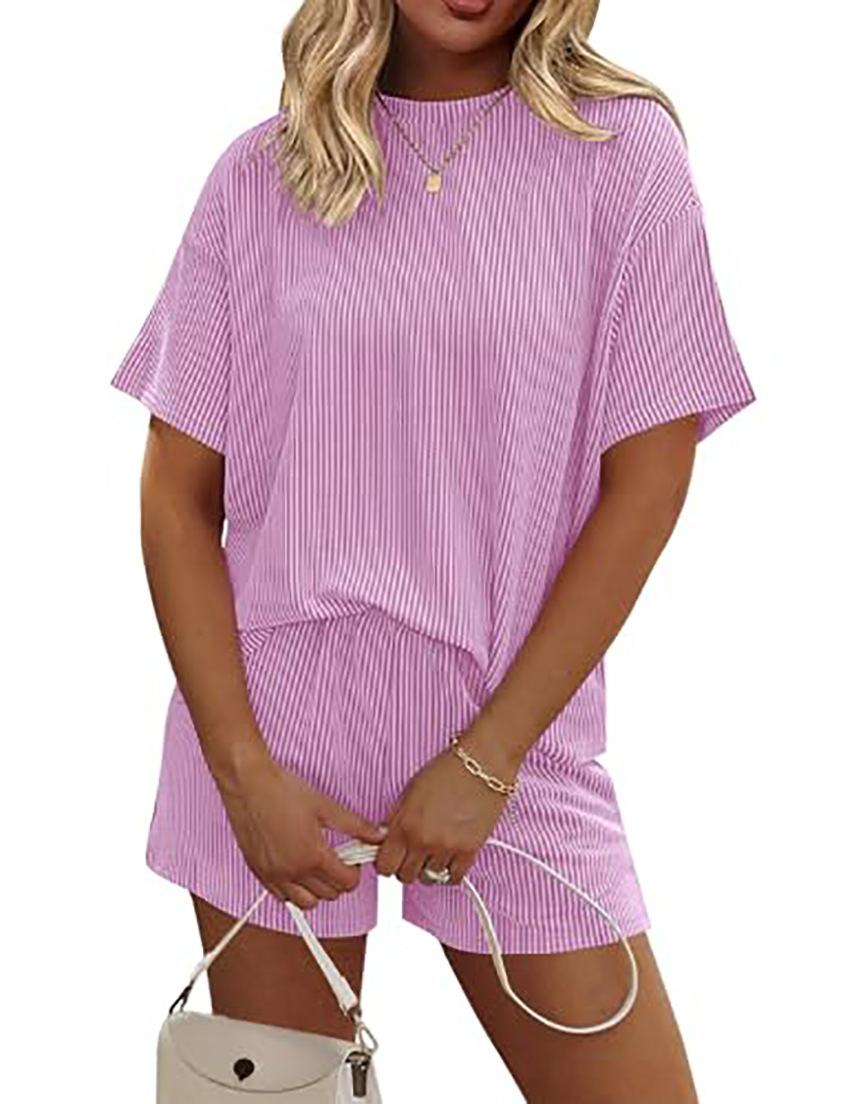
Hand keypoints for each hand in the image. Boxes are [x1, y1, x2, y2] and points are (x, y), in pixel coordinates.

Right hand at [217, 750, 387, 909]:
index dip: (355, 871)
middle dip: (339, 879)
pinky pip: (282, 897)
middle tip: (338, 858)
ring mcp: (273, 875)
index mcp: (312, 856)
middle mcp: (292, 871)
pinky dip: (293, 890)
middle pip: (329, 895)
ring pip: (306, 903)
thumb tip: (378, 835)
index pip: (347, 884)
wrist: (248, 783)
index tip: (353, 858)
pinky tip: (297, 868)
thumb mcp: (325, 806)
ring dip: (317, 890)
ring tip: (318, 865)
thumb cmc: (282, 790)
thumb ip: (356, 825)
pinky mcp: (259, 872)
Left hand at [374, 733, 518, 885]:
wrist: (482, 764)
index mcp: (404, 823)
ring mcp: (447, 847)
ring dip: (429, 867)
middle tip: (413, 852)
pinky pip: (453, 878)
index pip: (384, 865)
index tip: (391, 856)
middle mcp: (423, 839)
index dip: (386, 862)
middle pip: (404, 876)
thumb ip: (396, 820)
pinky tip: (449, 857)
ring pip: (428, 878)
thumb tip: (386, 841)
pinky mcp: (469, 851)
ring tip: (434, 850)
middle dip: (406, 865)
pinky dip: (449, 871)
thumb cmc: (447, 771)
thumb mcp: (410, 791)